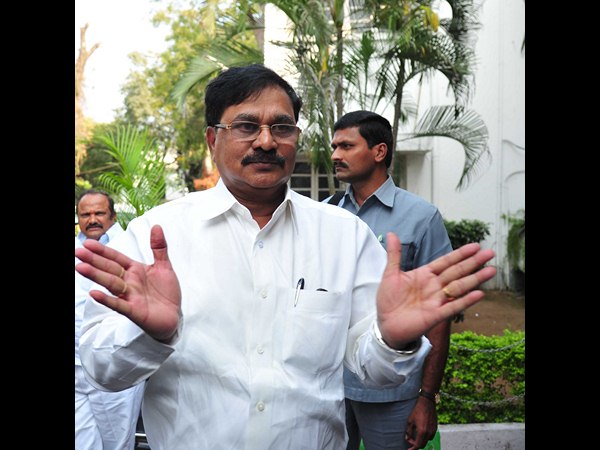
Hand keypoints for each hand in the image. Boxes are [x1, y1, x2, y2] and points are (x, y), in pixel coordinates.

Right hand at [74, 225, 181, 341]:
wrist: (174, 316)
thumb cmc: (166, 292)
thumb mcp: (164, 266)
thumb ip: (159, 247)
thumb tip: (156, 226)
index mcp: (134, 270)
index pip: (116, 258)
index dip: (103, 251)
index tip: (88, 243)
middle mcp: (129, 282)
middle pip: (109, 269)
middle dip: (94, 260)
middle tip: (77, 252)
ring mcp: (130, 296)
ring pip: (111, 284)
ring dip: (96, 276)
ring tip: (80, 267)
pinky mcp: (134, 311)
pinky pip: (119, 305)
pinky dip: (107, 300)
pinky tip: (94, 294)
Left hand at [377, 232, 495, 347]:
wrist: (385, 324)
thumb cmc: (389, 300)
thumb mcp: (390, 274)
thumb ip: (394, 255)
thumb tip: (391, 233)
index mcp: (425, 275)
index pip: (446, 261)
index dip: (460, 254)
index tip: (475, 246)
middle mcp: (434, 286)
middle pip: (457, 272)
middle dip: (473, 262)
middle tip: (490, 253)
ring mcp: (437, 300)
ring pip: (459, 287)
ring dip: (475, 279)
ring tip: (491, 270)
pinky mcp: (436, 315)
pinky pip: (453, 306)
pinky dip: (466, 301)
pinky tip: (479, 294)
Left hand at [405, 397, 437, 449]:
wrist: (427, 403)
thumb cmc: (418, 410)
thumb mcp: (410, 421)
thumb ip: (408, 431)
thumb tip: (407, 438)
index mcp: (422, 432)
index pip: (417, 445)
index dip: (413, 448)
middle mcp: (429, 433)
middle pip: (422, 445)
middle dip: (416, 444)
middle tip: (410, 440)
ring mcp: (433, 431)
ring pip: (427, 441)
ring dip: (421, 441)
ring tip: (415, 436)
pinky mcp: (435, 428)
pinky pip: (430, 436)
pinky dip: (425, 437)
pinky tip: (421, 432)